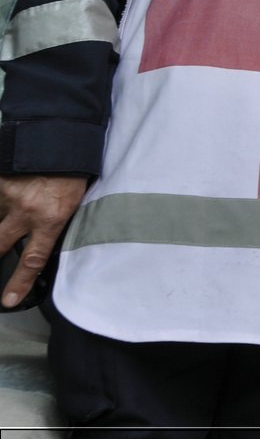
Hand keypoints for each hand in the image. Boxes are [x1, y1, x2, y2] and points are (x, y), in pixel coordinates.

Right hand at [0, 174, 86, 307]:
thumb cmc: (73, 171)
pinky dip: (1, 198)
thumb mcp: (74, 202)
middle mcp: (26, 211)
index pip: (33, 259)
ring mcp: (8, 196)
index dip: (19, 283)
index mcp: (51, 218)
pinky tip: (12, 189)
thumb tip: (45, 240)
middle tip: (0, 259)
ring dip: (3, 215)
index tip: (7, 301)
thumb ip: (55, 222)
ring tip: (22, 202)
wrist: (62, 137)